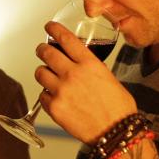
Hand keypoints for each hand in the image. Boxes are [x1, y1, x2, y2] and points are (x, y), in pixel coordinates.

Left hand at [35, 21, 136, 143]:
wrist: (116, 132)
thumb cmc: (118, 108)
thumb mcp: (109, 78)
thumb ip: (92, 68)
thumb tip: (81, 65)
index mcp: (89, 64)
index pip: (65, 39)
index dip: (54, 29)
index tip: (49, 26)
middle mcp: (73, 74)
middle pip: (46, 53)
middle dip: (42, 49)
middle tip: (41, 50)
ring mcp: (61, 91)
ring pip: (40, 73)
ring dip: (42, 72)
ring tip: (48, 76)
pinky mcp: (54, 107)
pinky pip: (42, 95)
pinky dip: (46, 95)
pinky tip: (55, 97)